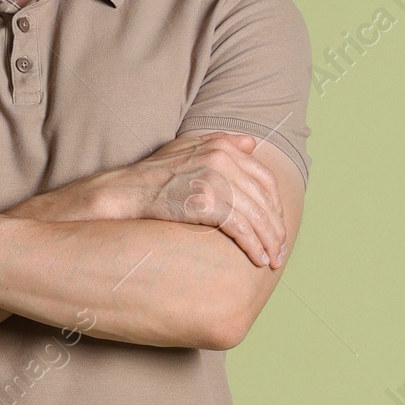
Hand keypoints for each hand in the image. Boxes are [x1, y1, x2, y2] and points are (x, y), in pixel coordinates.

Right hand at [78, 132, 287, 267]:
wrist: (125, 192)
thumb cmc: (154, 174)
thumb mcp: (188, 148)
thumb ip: (222, 143)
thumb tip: (252, 144)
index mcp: (222, 146)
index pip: (264, 179)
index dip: (275, 206)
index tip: (277, 226)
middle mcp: (222, 158)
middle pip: (263, 199)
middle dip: (275, 228)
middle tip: (279, 251)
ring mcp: (213, 179)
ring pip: (255, 215)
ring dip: (268, 241)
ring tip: (271, 261)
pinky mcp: (205, 201)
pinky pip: (240, 227)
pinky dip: (253, 246)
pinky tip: (258, 259)